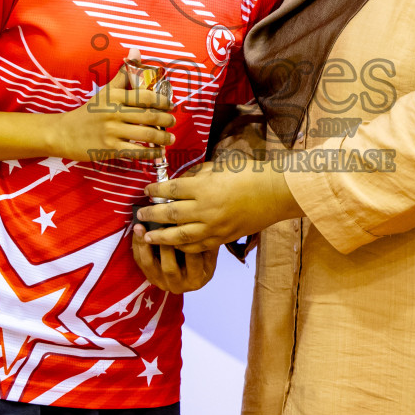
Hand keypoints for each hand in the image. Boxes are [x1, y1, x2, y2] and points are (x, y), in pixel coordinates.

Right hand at [51, 52, 173, 161]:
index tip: (171, 104)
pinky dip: (151, 153)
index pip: (144, 96)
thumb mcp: (105, 91)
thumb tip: (136, 52)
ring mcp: (111, 131)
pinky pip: (136, 152)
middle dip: (166, 119)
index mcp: (114, 96)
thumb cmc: (89, 111)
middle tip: (173, 121)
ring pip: (146, 134)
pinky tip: (159, 152)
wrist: (65, 133)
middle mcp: (113, 112)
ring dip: (163, 137)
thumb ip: (123, 74)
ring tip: (170, 138)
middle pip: (149, 116)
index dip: (162, 100)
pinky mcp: (109, 148)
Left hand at [130, 224, 216, 292]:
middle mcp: (179, 286)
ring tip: (141, 227)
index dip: (186, 240)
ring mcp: (162, 283)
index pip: (192, 260)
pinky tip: (136, 231)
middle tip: (161, 225)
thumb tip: (192, 219)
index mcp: (197, 279)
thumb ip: (203, 240)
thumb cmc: (203, 256)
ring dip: (144, 245)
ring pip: (150, 265)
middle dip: (164, 244)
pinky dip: (137, 246)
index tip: (181, 221)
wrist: (191, 271)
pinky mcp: (150, 278)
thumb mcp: (209, 250)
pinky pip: (140, 262)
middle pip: (169, 267)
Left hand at [137, 159, 304, 252]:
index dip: (156, 190)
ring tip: (148, 236)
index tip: (146, 190)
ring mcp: (215, 226)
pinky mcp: (223, 238)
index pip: (171, 190)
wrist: (275, 193)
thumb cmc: (249, 174)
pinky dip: (183, 247)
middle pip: (171, 214)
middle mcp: (206, 209)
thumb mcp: (219, 168)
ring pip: (180, 236)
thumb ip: (197, 177)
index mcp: (204, 187)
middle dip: (152, 215)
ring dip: (161, 237)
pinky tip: (174, 245)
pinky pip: (198, 246)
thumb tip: (180, 183)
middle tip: (140, 214)